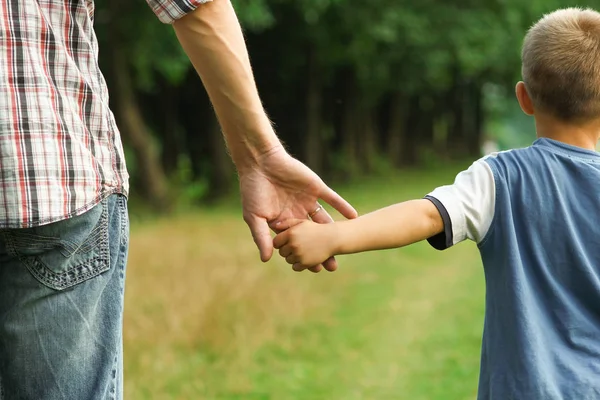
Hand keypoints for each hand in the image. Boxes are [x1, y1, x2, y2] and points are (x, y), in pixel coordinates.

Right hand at [239, 146, 356, 271]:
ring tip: (347, 243)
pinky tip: (353, 216)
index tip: (315, 269)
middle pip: (314, 235)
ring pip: (324, 220)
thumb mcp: (254, 216)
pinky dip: (342, 207)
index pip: (298, 243)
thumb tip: (266, 259)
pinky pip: (332, 199)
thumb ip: (261, 237)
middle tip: (333, 266)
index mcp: (284, 221)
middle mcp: (298, 213)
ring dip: (335, 231)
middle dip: (323, 249)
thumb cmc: (253, 190)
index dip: (306, 255)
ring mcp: (308, 200)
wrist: (260, 162)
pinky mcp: (315, 188)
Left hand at [273, 219, 339, 271]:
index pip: (276, 242)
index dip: (281, 243)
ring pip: (288, 260)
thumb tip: (275, 226)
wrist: (333, 238)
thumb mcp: (302, 222)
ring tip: (303, 251)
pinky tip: (306, 258)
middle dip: (287, 250)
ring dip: (293, 257)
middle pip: (281, 252)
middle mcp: (293, 244)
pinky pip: (295, 267)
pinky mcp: (305, 263)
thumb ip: (287, 223)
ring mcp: (299, 255)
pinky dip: (299, 264)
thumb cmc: (316, 229)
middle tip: (296, 246)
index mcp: (290, 233)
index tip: (286, 242)